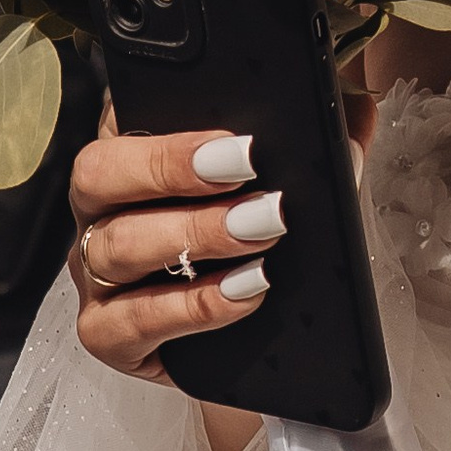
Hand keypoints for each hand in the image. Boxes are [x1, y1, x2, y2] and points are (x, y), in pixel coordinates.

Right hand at [68, 116, 285, 383]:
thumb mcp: (284, 181)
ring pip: (116, 246)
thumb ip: (311, 141)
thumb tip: (356, 114)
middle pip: (99, 173)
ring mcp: (95, 273)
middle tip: (248, 172)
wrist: (250, 337)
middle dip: (171, 167)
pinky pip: (130, 320)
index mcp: (130, 154)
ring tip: (260, 233)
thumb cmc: (252, 239)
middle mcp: (101, 209)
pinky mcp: (106, 333)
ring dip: (194, 235)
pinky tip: (243, 292)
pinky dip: (192, 307)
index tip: (238, 135)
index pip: (124, 115)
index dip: (172, 122)